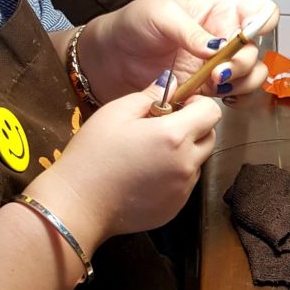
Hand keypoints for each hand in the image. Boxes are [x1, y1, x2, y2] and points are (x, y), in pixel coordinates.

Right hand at [24, 77, 220, 244]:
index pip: (212, 112)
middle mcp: (186, 164)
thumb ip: (150, 94)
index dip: (197, 104)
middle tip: (161, 126)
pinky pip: (185, 183)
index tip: (177, 105)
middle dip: (193, 126)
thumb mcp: (116, 113)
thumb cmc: (92, 154)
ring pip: (198, 161)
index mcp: (174, 136)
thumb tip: (171, 82)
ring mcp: (183, 189)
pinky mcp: (176, 208)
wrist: (78, 205)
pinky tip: (145, 175)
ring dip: (184, 152)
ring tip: (150, 153)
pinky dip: (174, 175)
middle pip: (209, 137)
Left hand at [83, 0, 278, 103]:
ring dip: (243, 83)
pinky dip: (237, 100)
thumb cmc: (132, 25)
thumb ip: (189, 31)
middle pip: (258, 49)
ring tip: (214, 87)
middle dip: (243, 63)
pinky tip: (219, 99)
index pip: (260, 11)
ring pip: (254, 75)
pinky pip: (238, 95)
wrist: (109, 59)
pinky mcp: (210, 88)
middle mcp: (225, 36)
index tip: (244, 37)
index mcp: (219, 10)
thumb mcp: (159, 16)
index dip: (262, 23)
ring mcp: (219, 64)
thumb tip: (217, 48)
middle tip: (217, 73)